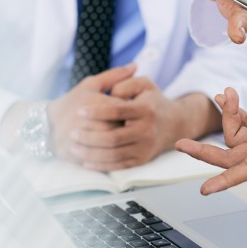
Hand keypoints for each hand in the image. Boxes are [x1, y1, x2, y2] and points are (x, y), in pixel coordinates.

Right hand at [47, 65, 136, 162]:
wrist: (47, 125)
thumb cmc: (73, 102)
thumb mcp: (91, 85)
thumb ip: (114, 76)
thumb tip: (135, 65)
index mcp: (93, 102)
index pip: (122, 107)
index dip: (130, 109)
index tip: (131, 110)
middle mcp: (88, 121)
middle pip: (119, 126)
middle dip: (126, 126)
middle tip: (131, 125)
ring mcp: (82, 139)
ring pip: (112, 144)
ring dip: (120, 141)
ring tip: (122, 136)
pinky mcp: (78, 155)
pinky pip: (101, 158)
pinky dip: (110, 156)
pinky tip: (114, 150)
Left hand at [74, 77, 220, 170]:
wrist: (174, 124)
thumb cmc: (152, 101)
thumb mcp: (145, 84)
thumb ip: (127, 82)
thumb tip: (112, 91)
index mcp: (145, 110)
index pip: (117, 111)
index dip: (97, 112)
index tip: (80, 111)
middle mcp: (146, 130)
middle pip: (113, 137)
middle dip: (90, 137)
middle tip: (73, 133)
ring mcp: (144, 147)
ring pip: (114, 154)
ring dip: (91, 153)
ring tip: (75, 147)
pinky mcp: (142, 159)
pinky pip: (119, 165)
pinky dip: (101, 165)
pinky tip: (86, 161)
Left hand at [176, 81, 246, 194]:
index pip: (246, 170)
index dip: (225, 181)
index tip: (205, 191)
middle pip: (230, 155)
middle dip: (204, 151)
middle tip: (179, 143)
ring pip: (235, 136)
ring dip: (225, 117)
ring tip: (227, 93)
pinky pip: (245, 123)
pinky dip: (234, 111)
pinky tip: (228, 95)